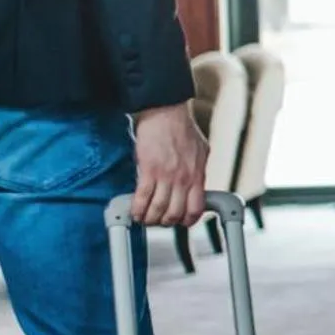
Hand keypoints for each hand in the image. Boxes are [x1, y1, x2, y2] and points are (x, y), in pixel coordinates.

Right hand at [131, 102, 208, 226]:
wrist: (166, 112)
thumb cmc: (182, 128)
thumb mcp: (200, 151)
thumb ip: (198, 170)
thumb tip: (197, 182)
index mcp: (196, 175)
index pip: (196, 208)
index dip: (187, 221)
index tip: (180, 222)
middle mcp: (183, 179)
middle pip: (175, 214)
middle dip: (165, 222)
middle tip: (158, 221)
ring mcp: (166, 176)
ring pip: (158, 210)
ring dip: (149, 219)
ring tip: (144, 218)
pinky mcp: (148, 170)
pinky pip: (142, 198)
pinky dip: (137, 209)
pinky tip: (134, 211)